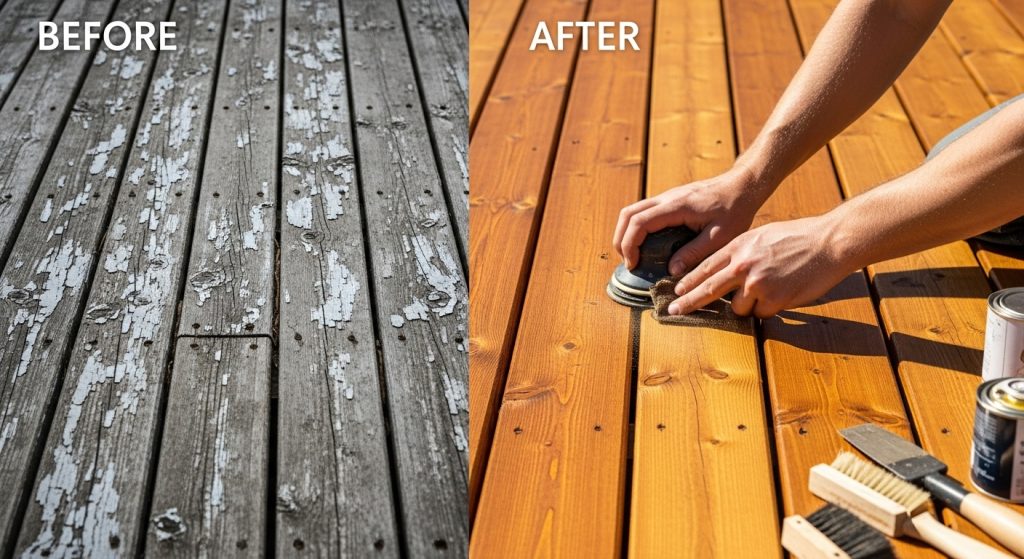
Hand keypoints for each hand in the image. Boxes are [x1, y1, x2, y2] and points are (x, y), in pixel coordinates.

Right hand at [613, 167, 767, 274]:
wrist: (742, 186)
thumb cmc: (735, 210)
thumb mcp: (720, 237)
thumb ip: (694, 253)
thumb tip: (671, 270)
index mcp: (676, 206)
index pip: (639, 222)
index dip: (629, 244)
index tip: (633, 264)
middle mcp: (666, 198)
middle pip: (627, 214)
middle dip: (620, 239)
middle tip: (628, 262)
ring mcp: (667, 197)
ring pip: (632, 211)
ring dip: (626, 233)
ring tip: (633, 255)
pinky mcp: (670, 199)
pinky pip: (643, 211)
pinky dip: (636, 227)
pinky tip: (646, 244)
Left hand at [668, 216, 849, 317]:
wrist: (829, 242)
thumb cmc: (798, 238)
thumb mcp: (761, 236)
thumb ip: (740, 252)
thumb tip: (723, 272)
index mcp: (738, 246)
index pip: (705, 267)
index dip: (689, 282)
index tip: (676, 292)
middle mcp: (743, 264)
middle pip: (708, 289)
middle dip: (689, 303)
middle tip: (673, 312)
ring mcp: (758, 283)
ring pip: (738, 307)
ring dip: (748, 305)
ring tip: (770, 289)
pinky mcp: (774, 299)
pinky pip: (761, 313)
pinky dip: (768, 309)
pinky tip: (783, 294)